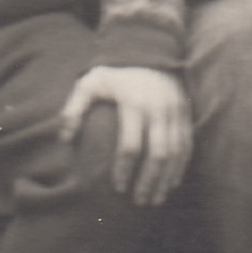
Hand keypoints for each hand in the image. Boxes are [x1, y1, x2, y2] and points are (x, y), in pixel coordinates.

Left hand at [58, 65, 192, 206]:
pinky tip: (171, 183)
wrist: (147, 51)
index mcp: (134, 102)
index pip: (130, 145)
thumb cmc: (113, 73)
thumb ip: (74, 109)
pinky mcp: (186, 112)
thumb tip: (64, 139)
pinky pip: (187, 145)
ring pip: (176, 153)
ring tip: (154, 199)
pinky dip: (180, 167)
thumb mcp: (89, 83)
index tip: (117, 188)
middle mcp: (159, 107)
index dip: (124, 169)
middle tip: (139, 202)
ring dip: (166, 179)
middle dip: (149, 181)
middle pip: (158, 154)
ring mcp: (176, 110)